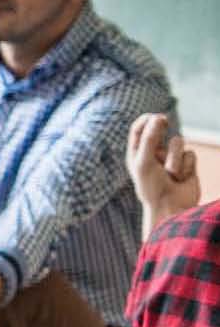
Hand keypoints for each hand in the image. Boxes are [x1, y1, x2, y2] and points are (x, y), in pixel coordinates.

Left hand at [127, 113, 200, 228]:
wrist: (171, 209)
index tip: (154, 116)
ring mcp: (170, 159)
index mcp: (136, 155)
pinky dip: (186, 165)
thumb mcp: (145, 163)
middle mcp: (152, 155)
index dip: (146, 120)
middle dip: (161, 124)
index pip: (139, 129)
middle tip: (164, 120)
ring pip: (178, 142)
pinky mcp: (186, 164)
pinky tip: (181, 179)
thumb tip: (159, 117)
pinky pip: (190, 153)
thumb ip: (150, 139)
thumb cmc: (152, 188)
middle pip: (158, 129)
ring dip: (175, 157)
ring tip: (171, 174)